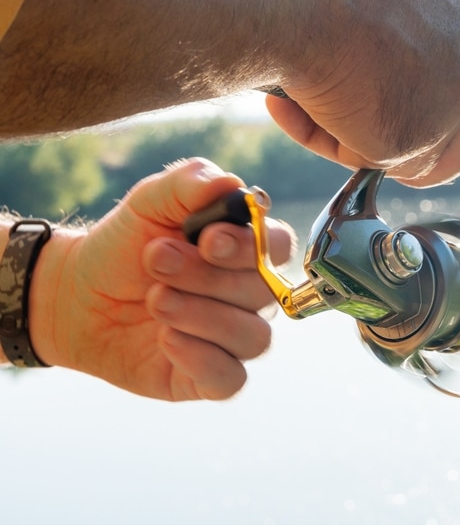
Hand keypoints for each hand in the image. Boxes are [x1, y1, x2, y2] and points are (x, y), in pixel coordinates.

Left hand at [29, 158, 294, 400]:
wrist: (76, 295)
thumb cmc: (124, 245)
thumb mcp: (148, 202)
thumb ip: (189, 183)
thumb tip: (230, 184)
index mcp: (246, 250)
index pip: (279, 248)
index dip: (250, 247)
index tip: (207, 240)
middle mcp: (250, 295)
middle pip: (263, 292)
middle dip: (206, 277)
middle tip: (155, 260)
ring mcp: (234, 338)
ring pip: (254, 337)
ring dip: (202, 315)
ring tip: (155, 299)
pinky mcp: (211, 377)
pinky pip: (232, 379)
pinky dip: (202, 359)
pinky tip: (165, 338)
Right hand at [265, 0, 459, 186]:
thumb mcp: (386, 6)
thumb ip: (408, 50)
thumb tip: (390, 94)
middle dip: (434, 159)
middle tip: (389, 156)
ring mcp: (449, 108)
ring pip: (414, 158)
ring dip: (364, 143)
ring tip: (317, 99)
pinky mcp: (413, 142)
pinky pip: (369, 161)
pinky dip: (331, 142)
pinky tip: (301, 104)